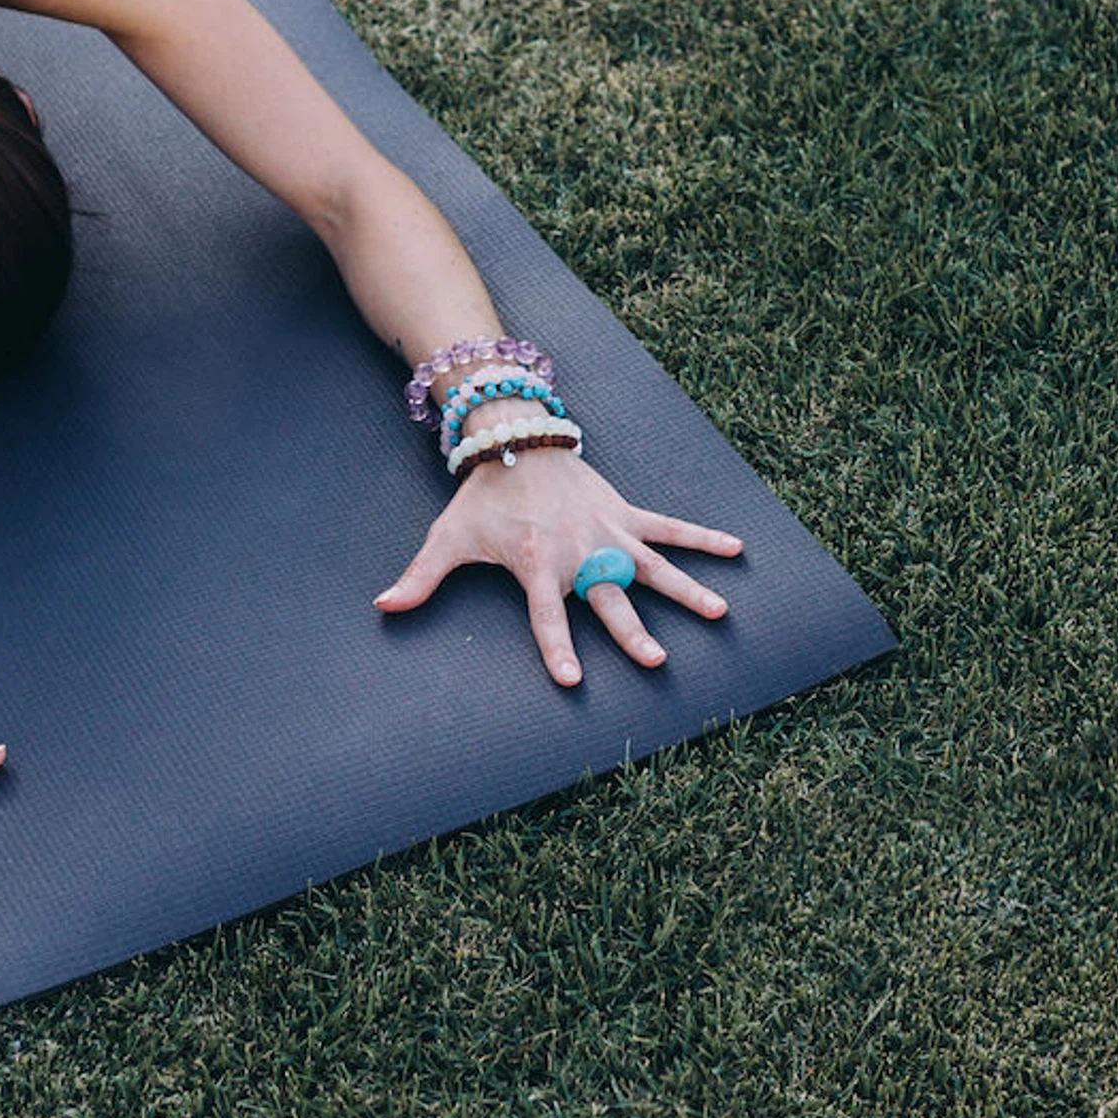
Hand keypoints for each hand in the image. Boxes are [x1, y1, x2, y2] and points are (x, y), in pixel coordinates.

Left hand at [374, 448, 744, 684]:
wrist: (512, 436)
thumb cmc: (482, 497)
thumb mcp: (448, 538)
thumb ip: (420, 578)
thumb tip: (382, 608)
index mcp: (536, 564)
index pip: (545, 615)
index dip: (556, 647)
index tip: (571, 680)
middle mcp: (578, 551)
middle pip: (608, 599)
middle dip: (631, 631)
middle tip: (655, 661)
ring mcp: (607, 530)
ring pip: (651, 565)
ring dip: (685, 587)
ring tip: (719, 611)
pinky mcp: (623, 510)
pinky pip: (668, 526)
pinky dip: (702, 536)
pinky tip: (735, 551)